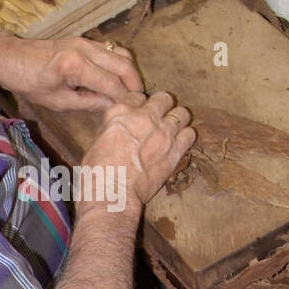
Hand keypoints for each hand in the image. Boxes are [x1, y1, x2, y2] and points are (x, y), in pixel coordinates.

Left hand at [0, 33, 142, 111]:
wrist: (11, 57)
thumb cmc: (29, 82)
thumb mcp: (57, 101)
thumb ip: (88, 103)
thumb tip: (113, 106)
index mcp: (75, 66)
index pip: (112, 84)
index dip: (125, 99)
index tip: (134, 111)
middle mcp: (84, 49)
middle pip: (123, 65)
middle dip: (135, 84)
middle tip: (140, 101)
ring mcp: (85, 41)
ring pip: (121, 53)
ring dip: (130, 72)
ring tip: (132, 91)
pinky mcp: (84, 40)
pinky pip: (111, 50)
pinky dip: (120, 63)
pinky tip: (120, 79)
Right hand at [78, 90, 195, 212]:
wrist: (112, 193)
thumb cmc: (97, 171)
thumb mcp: (98, 139)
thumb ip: (113, 126)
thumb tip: (121, 126)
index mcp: (121, 112)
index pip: (138, 96)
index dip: (140, 104)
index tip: (140, 113)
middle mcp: (144, 117)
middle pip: (164, 98)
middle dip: (162, 106)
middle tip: (159, 118)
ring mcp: (163, 133)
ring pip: (182, 113)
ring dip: (177, 120)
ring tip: (172, 129)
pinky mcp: (175, 150)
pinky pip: (190, 134)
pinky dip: (186, 137)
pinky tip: (179, 143)